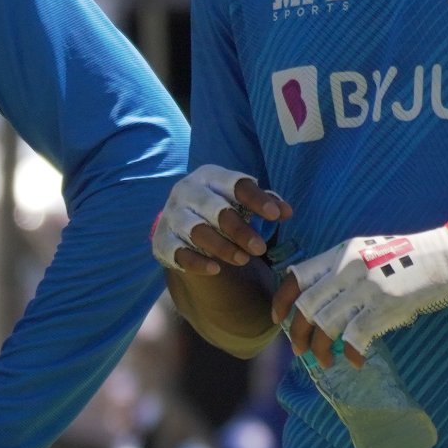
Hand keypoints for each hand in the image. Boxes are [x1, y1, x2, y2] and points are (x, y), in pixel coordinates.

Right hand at [153, 163, 285, 277]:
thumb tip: (286, 212)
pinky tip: (215, 270)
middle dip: (239, 229)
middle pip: (213, 207)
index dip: (256, 199)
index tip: (276, 216)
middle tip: (261, 248)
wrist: (181, 224)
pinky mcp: (161, 240)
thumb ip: (265, 204)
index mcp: (209, 177)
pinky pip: (177, 252)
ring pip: (196, 230)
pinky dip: (197, 262)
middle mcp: (186, 191)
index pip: (235, 184)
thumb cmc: (220, 207)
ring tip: (243, 260)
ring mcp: (171, 215)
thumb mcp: (241, 201)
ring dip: (221, 247)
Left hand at [286, 224, 447, 361]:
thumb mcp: (366, 252)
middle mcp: (347, 269)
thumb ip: (340, 270)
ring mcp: (366, 287)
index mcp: (340, 254)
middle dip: (297, 333)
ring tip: (324, 361)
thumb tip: (317, 301)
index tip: (278, 319)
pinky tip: (355, 361)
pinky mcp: (385, 305)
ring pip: (326, 325)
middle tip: (299, 350)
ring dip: (320, 349)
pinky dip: (351, 353)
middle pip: (306, 307)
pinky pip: (356, 336)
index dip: (282, 301)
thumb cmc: (408, 257)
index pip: (297, 277)